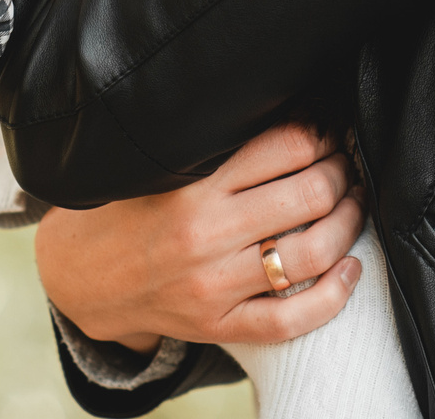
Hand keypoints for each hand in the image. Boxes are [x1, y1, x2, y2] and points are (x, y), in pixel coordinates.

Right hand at [33, 123, 365, 351]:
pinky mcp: (219, 325)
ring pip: (311, 253)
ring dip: (348, 223)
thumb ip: (214, 144)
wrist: (80, 277)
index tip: (327, 129)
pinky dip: (334, 295)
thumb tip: (285, 110)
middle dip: (340, 173)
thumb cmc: (125, 210)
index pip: (284, 147)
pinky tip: (351, 269)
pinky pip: (290, 318)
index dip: (320, 133)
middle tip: (345, 162)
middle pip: (308, 195)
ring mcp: (215, 285)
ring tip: (353, 204)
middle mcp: (207, 234)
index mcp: (193, 185)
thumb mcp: (158, 164)